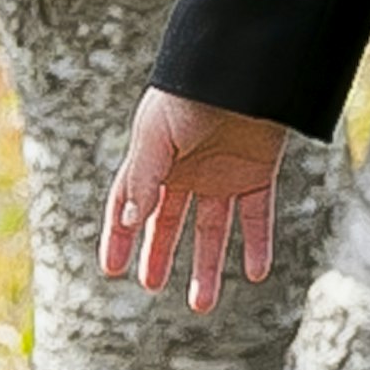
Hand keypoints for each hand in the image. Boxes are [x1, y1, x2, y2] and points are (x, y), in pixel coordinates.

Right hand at [103, 90, 290, 311]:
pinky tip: (254, 273)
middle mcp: (187, 170)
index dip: (119, 236)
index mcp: (154, 158)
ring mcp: (222, 174)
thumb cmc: (193, 93)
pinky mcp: (257, 173)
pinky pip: (257, 216)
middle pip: (169, 222)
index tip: (111, 270)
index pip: (129, 205)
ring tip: (202, 303)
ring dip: (207, 265)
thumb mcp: (158, 135)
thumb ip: (144, 177)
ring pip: (213, 229)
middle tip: (150, 287)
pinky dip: (257, 244)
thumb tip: (129, 223)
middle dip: (159, 254)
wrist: (247, 66)